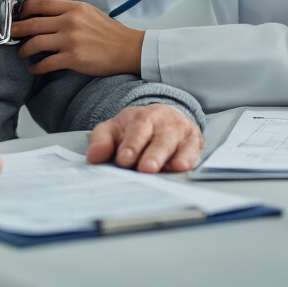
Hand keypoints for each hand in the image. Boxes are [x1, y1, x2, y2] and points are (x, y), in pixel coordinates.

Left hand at [13, 0, 144, 76]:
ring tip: (21, 53)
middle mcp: (70, 21)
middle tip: (7, 35)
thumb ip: (67, 12)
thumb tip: (43, 17)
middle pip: (32, 23)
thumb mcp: (88, 12)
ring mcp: (71, 40)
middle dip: (15, 30)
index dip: (23, 9)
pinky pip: (46, 63)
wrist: (128, 48)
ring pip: (35, 43)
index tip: (14, 15)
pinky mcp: (73, 58)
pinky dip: (36, 67)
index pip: (40, 4)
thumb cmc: (108, 31)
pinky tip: (33, 68)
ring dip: (23, 49)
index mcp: (73, 7)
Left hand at [87, 104, 203, 172]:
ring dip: (174, 157)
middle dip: (154, 153)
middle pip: (160, 137)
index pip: (137, 129)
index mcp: (141, 117)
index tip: (124, 159)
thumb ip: (102, 142)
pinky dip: (190, 158)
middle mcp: (163, 122)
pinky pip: (194, 149)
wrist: (160, 117)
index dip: (131, 144)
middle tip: (146, 168)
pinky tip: (184, 166)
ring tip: (171, 168)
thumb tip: (93, 157)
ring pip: (178, 143)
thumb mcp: (113, 130)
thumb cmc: (133, 129)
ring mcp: (180, 130)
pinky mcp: (194, 141)